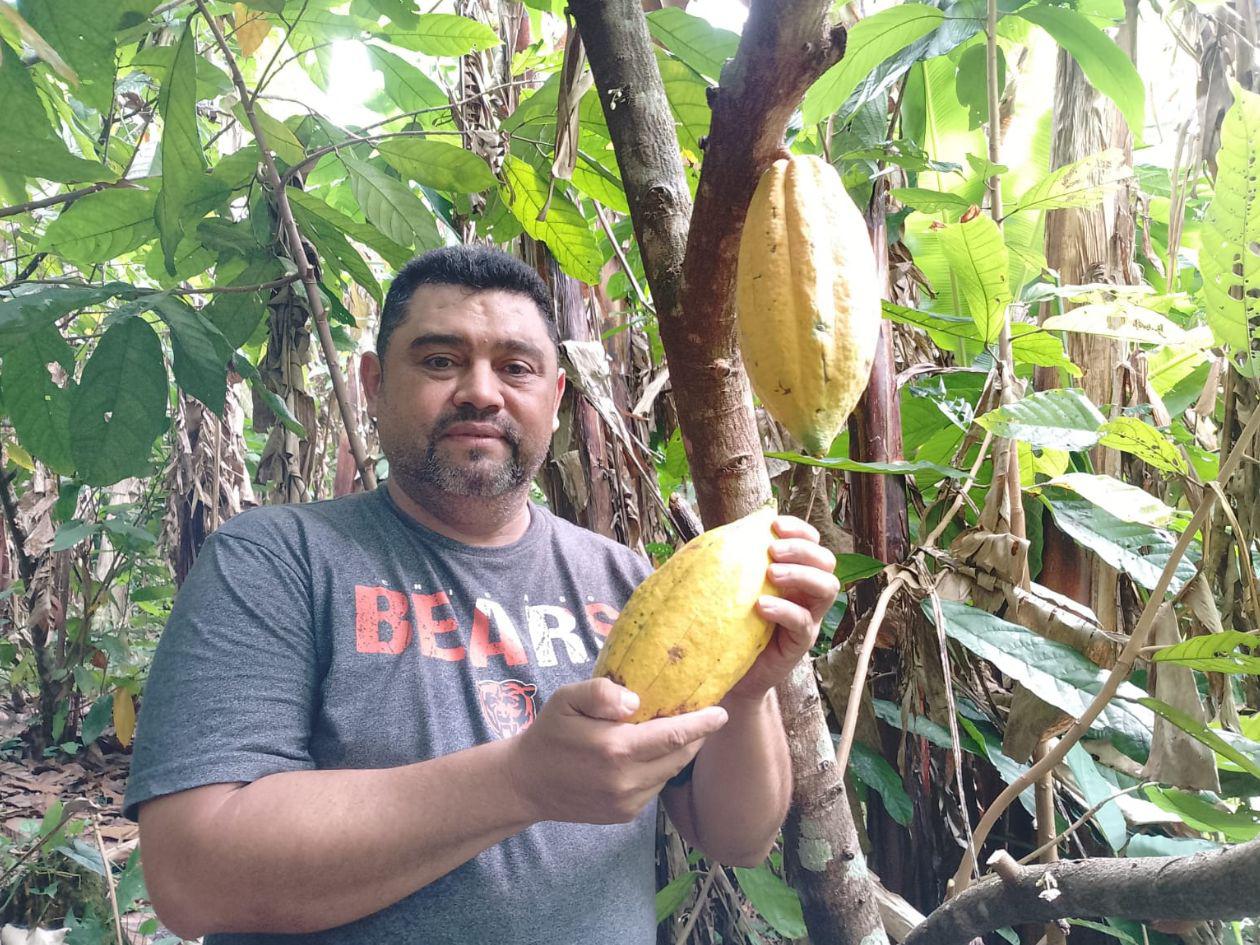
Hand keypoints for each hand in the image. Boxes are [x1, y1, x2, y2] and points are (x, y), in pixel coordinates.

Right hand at [507, 678, 727, 824]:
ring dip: (677, 753)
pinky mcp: (625, 815)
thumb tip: (637, 701)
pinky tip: (647, 755)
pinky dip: (659, 770)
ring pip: (669, 773)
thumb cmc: (550, 733)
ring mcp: (627, 802)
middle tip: (702, 717)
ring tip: (675, 733)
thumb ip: (601, 693)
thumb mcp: (566, 698)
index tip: (722, 712)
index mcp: (616, 748)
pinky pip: (654, 788)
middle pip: (679, 756)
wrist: (527, 783)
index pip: (674, 735)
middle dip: (695, 737)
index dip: (702, 724)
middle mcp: (626, 780)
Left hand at [725, 515, 838, 704]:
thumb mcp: (734, 586)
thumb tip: (724, 532)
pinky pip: (803, 622)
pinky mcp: (800, 642)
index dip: (799, 529)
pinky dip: (785, 609)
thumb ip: (737, 562)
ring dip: (801, 574)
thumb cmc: (731, 622)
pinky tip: (762, 606)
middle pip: (826, 560)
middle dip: (802, 549)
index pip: (811, 542)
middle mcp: (807, 591)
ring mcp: (808, 617)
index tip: (774, 524)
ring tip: (771, 573)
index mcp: (794, 571)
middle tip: (772, 551)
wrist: (729, 669)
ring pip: (827, 587)